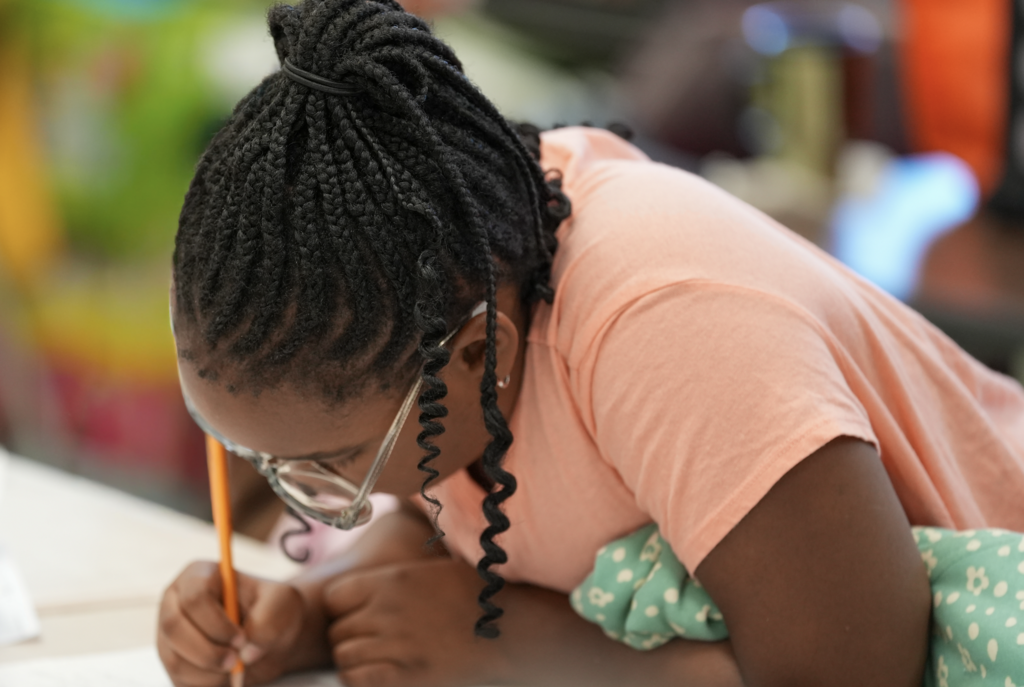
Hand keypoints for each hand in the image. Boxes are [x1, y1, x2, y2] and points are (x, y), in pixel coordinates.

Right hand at [157, 561, 306, 686]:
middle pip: (173, 626)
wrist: (269, 635)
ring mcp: (168, 633)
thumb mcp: (281, 604)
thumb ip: (268, 621)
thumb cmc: (272, 610)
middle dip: (207, 651)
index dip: (216, 622)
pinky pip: (179, 678)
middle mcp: (175, 602)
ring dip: (209, 670)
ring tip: (237, 665)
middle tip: (236, 661)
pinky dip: (205, 682)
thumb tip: (246, 653)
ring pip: (174, 658)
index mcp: (199, 575)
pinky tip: (224, 674)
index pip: (194, 596)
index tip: (241, 638)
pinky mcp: (172, 660)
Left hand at [324, 558, 508, 686]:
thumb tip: (364, 589)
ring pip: (344, 657)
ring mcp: (394, 646)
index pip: (334, 598)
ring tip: (381, 658)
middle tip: (375, 640)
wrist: (511, 628)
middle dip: (350, 636)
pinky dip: (362, 679)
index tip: (360, 613)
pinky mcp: (403, 678)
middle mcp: (386, 611)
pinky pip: (356, 680)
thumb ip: (392, 580)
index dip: (344, 608)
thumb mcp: (430, 572)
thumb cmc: (476, 596)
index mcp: (391, 581)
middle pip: (337, 631)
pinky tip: (384, 675)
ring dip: (356, 660)